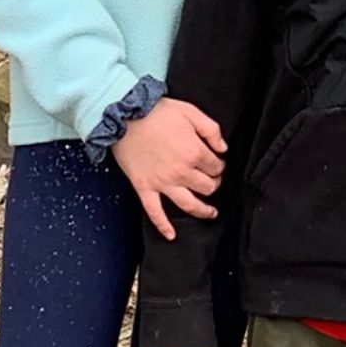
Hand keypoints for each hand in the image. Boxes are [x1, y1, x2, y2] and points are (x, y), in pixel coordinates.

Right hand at [111, 96, 225, 238]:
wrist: (123, 115)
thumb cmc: (156, 111)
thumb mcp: (190, 112)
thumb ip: (211, 130)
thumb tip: (223, 148)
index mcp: (194, 153)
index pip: (216, 167)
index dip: (219, 165)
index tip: (216, 163)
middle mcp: (181, 172)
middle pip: (207, 187)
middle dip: (214, 184)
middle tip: (212, 180)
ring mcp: (162, 183)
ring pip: (189, 204)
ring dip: (203, 211)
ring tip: (211, 213)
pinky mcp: (144, 188)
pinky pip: (155, 212)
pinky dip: (163, 226)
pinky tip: (171, 235)